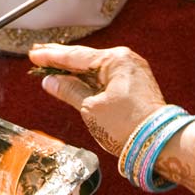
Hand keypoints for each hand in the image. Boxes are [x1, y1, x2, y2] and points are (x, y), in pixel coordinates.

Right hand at [29, 44, 164, 155]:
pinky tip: (76, 77)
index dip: (52, 57)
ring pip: (96, 68)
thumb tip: (50, 81)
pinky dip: (89, 78)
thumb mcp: (91, 109)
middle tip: (38, 52)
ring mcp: (132, 71)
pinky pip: (106, 77)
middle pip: (86, 58)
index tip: (33, 54)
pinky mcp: (136, 84)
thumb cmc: (126, 125)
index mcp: (114, 60)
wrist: (161, 143)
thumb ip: (69, 91)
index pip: (75, 56)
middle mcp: (125, 60)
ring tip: (52, 63)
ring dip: (74, 69)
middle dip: (62, 58)